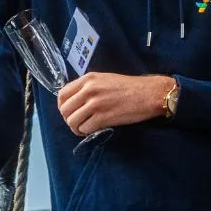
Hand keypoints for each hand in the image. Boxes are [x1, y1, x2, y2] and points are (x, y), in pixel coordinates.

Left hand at [57, 72, 173, 136]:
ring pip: (72, 121)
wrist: (148, 93)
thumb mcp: (104, 79)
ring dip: (76, 128)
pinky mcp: (103, 117)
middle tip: (78, 123)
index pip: (62, 94)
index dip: (63, 106)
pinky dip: (86, 132)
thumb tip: (75, 101)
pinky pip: (84, 128)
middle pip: (65, 110)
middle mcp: (89, 89)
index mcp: (88, 79)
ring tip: (85, 128)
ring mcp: (96, 103)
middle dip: (69, 119)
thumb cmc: (129, 87)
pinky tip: (93, 129)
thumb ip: (88, 87)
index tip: (69, 112)